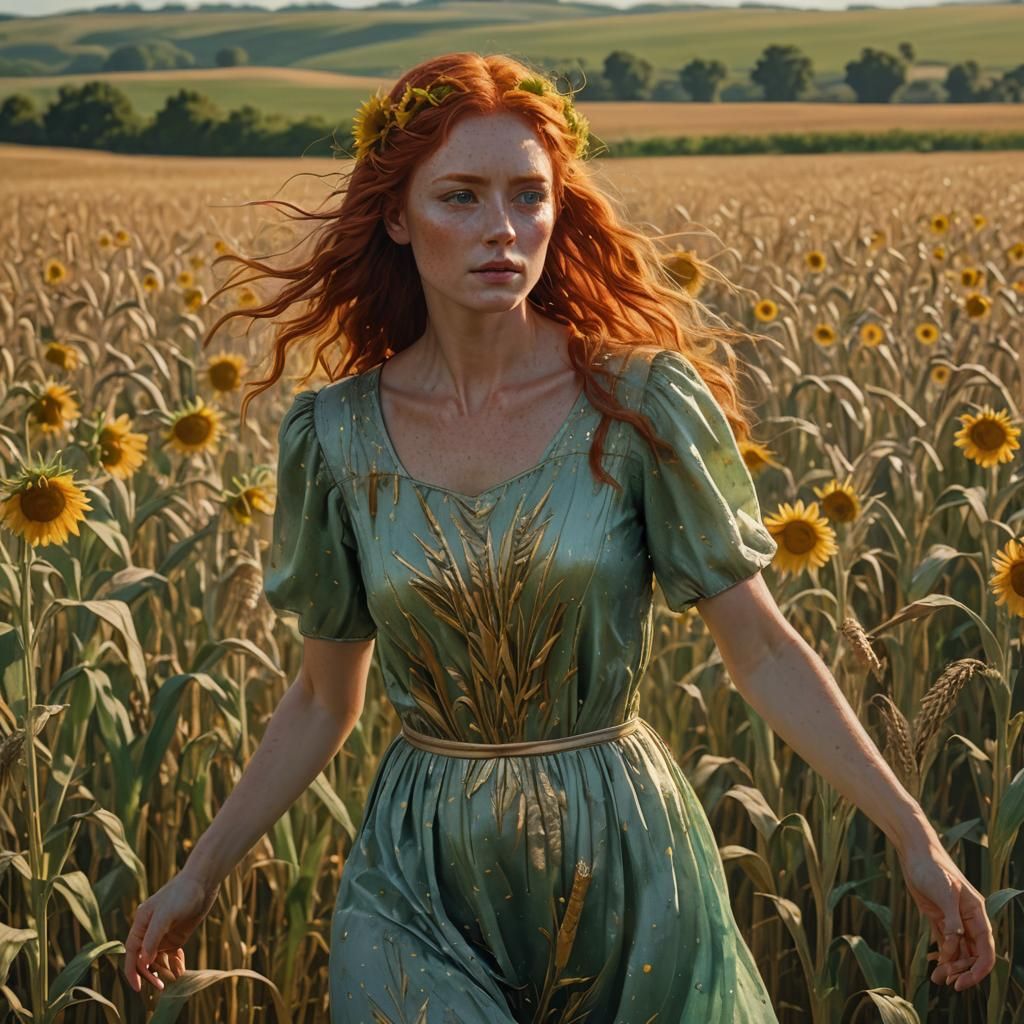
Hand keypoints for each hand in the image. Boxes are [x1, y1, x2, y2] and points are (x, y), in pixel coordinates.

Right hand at [123, 873, 218, 993]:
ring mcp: (164, 934)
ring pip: (158, 959)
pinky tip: (180, 970)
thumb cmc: (182, 893)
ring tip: (173, 978)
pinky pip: (171, 955)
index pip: (132, 952)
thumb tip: (144, 962)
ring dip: (162, 971)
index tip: (138, 988)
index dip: (132, 971)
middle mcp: (150, 931)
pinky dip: (174, 964)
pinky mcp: (177, 935)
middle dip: (150, 974)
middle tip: (160, 986)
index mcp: (141, 923)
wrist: (203, 881)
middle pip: (144, 959)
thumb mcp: (165, 914)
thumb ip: (153, 938)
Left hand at [897, 840, 995, 991]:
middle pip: (972, 953)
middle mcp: (968, 919)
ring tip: (937, 979)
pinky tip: (935, 966)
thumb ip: (951, 918)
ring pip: (958, 950)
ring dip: (951, 966)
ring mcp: (953, 919)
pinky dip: (942, 956)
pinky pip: (945, 942)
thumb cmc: (932, 868)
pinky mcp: (938, 917)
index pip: (985, 948)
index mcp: (976, 912)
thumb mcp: (943, 892)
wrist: (915, 853)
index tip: (964, 982)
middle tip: (947, 982)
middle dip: (963, 970)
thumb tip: (955, 942)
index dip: (979, 969)